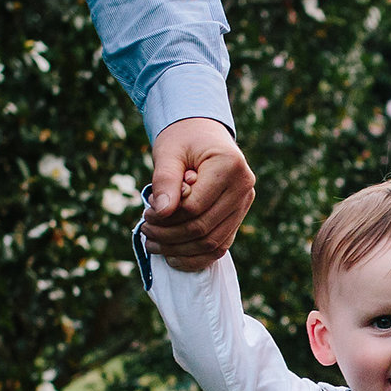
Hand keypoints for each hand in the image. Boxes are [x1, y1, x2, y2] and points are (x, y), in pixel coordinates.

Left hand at [143, 117, 254, 270]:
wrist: (202, 133)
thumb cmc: (183, 138)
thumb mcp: (168, 152)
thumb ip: (165, 180)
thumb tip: (161, 214)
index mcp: (230, 166)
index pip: (194, 207)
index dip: (166, 217)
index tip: (147, 213)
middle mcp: (244, 187)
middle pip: (203, 228)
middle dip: (170, 236)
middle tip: (146, 231)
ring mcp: (244, 204)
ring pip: (212, 243)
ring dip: (180, 249)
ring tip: (153, 243)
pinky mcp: (238, 217)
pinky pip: (220, 247)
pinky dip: (195, 257)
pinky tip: (172, 256)